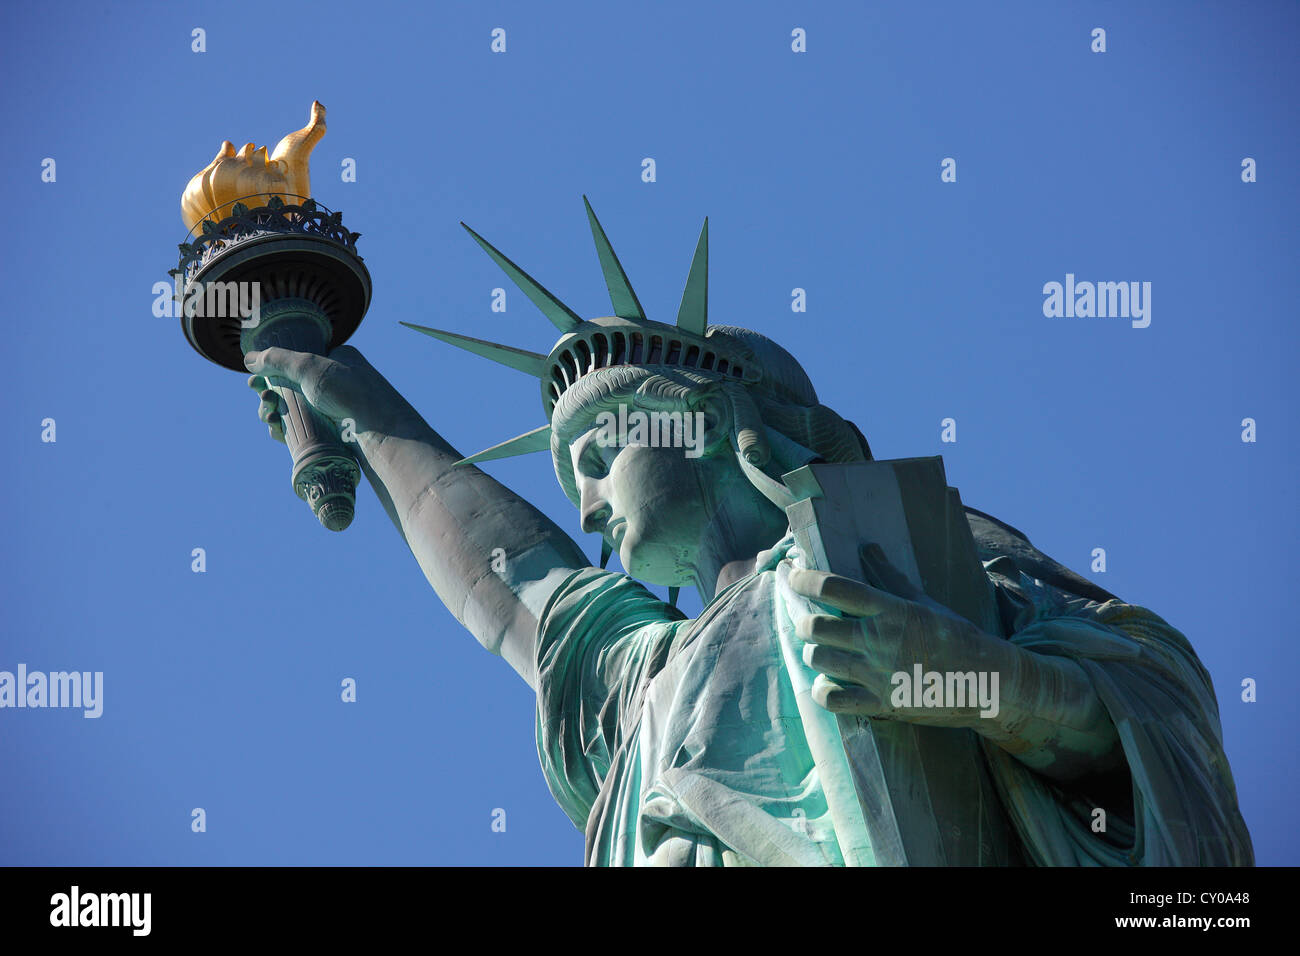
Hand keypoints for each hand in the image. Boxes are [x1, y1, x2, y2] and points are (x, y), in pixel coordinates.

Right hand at [245, 345, 392, 444]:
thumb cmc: (351, 394)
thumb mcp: (311, 367)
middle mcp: (337, 383)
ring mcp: (335, 409)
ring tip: (269, 418)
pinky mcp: (334, 433)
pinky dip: (287, 430)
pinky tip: (277, 432)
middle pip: (291, 388)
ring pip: (294, 411)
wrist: (382, 434)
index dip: (272, 372)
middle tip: (262, 400)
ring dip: (274, 413)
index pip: (297, 362)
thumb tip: (249, 358)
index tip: (253, 382)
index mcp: (338, 360)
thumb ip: (278, 360)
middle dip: (269, 395)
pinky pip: (304, 430)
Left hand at [787, 544, 1008, 724]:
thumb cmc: (956, 636)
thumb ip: (890, 576)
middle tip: (806, 617)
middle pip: (817, 626)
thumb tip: (868, 547)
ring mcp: (878, 674)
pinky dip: (823, 690)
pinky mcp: (881, 704)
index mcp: (891, 611)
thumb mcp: (924, 601)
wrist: (988, 682)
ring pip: (819, 659)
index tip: (792, 575)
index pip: (834, 588)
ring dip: (814, 651)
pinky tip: (828, 682)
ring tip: (822, 648)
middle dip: (803, 620)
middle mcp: (880, 641)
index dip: (804, 579)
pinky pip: (833, 700)